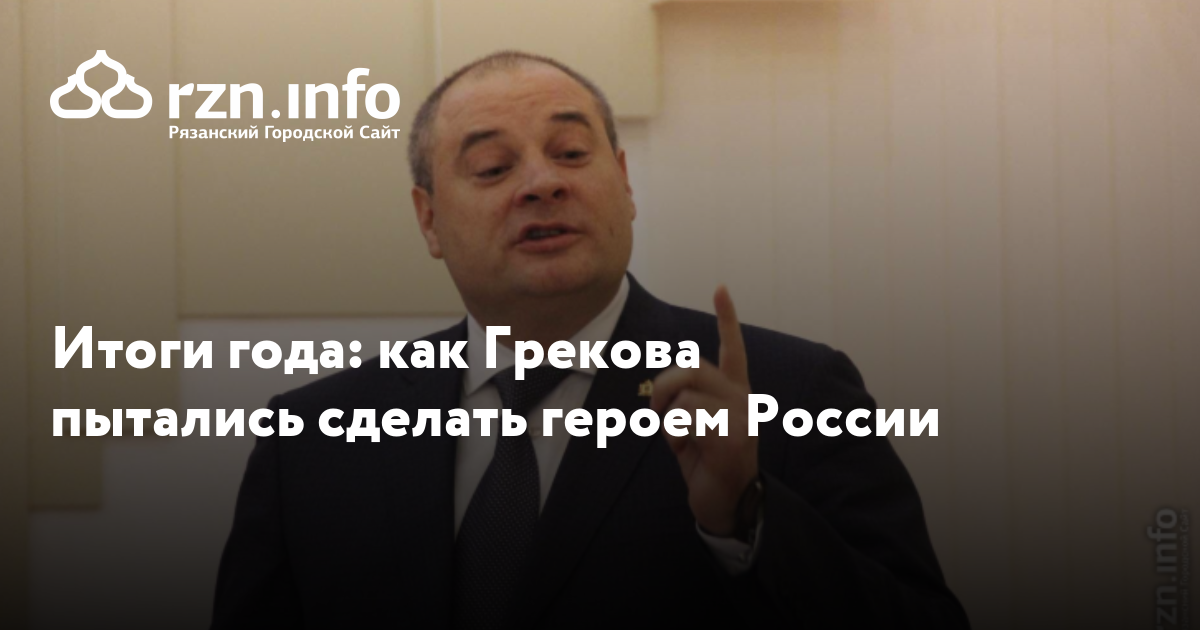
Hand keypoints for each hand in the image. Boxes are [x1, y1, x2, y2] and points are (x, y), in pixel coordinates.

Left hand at [650, 285, 757, 536]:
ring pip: (685, 394)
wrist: (726, 502)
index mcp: (735, 391)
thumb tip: (662, 389)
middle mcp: (742, 399)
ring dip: (667, 419)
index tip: (721, 288)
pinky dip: (672, 434)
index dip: (727, 318)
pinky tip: (683, 450)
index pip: (733, 349)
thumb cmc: (706, 460)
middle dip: (663, 386)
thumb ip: (686, 399)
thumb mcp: (694, 424)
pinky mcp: (730, 439)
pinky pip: (685, 418)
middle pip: (692, 368)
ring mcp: (740, 418)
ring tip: (678, 439)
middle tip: (657, 411)